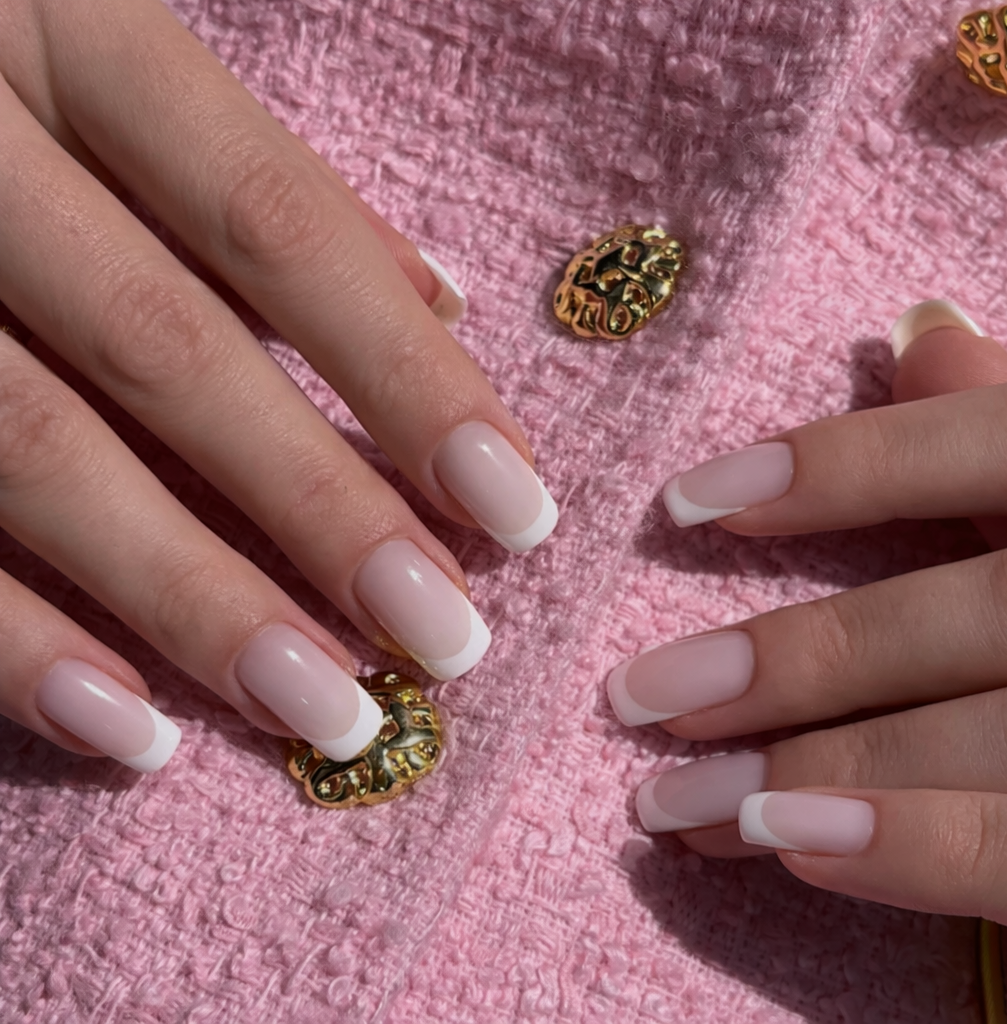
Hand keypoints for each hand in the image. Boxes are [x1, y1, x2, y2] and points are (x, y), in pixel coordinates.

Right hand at [0, 0, 556, 772]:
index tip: (515, 504)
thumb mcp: (119, 63)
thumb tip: (443, 304)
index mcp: (66, 37)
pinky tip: (133, 730)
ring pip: (41, 458)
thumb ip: (275, 189)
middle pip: (170, 355)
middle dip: (321, 512)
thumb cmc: (4, 77)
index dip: (404, 375)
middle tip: (443, 638)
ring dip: (194, 605)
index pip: (277, 227)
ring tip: (326, 711)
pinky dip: (16, 646)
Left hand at [609, 300, 1006, 927]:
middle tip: (637, 700)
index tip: (683, 504)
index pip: (993, 443)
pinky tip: (796, 846)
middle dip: (794, 662)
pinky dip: (926, 851)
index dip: (838, 466)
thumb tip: (920, 337)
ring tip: (674, 805)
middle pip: (969, 614)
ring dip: (817, 771)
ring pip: (989, 737)